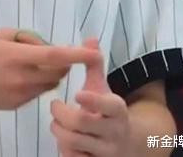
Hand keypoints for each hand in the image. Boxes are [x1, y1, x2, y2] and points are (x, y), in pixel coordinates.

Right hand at [0, 28, 101, 111]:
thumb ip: (26, 38)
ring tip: (31, 65)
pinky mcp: (16, 106)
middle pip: (57, 72)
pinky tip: (18, 78)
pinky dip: (36, 84)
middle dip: (63, 63)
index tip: (95, 53)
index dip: (77, 54)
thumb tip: (48, 45)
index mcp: (16, 55)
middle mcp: (21, 77)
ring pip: (49, 85)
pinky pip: (36, 94)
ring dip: (50, 74)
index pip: (55, 55)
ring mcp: (19, 94)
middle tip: (55, 54)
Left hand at [50, 38, 131, 156]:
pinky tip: (65, 141)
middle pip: (82, 124)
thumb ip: (94, 65)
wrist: (127, 143)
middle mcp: (114, 133)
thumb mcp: (103, 88)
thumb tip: (90, 38)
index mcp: (117, 110)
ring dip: (59, 132)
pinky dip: (65, 150)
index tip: (77, 94)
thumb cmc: (106, 110)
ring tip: (57, 123)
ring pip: (74, 143)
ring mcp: (106, 152)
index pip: (109, 106)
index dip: (93, 101)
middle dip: (62, 114)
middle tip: (55, 106)